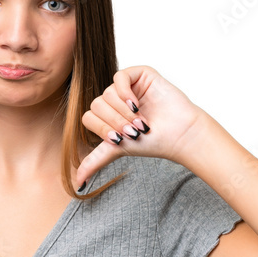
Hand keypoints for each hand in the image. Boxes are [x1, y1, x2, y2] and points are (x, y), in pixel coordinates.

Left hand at [77, 65, 205, 187]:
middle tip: (134, 131)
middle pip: (97, 104)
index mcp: (108, 115)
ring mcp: (127, 87)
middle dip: (115, 122)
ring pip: (107, 92)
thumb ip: (96, 160)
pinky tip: (135, 104)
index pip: (89, 117)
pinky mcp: (140, 74)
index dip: (102, 129)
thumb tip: (78, 182)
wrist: (179, 134)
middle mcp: (115, 100)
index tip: (120, 139)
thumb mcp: (117, 150)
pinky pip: (119, 77)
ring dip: (122, 111)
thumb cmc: (153, 142)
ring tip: (140, 120)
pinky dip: (124, 92)